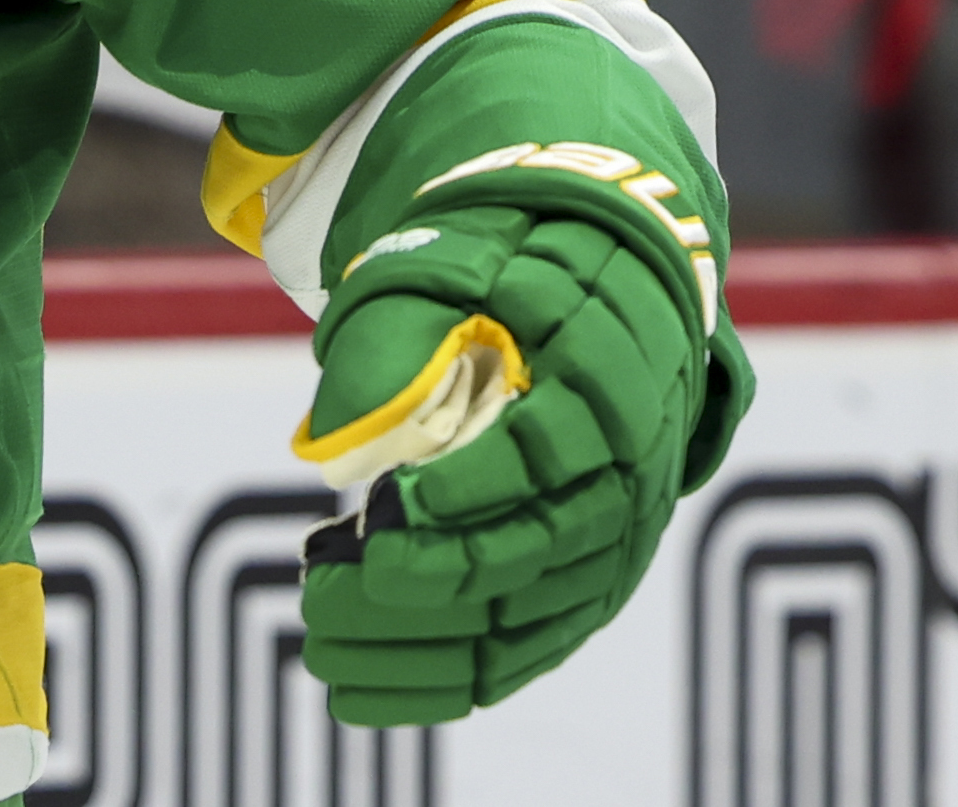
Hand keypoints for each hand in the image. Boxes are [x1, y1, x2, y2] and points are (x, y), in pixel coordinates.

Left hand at [297, 202, 714, 723]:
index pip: (546, 455)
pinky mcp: (595, 578)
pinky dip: (453, 680)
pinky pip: (533, 646)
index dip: (467, 491)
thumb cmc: (511, 269)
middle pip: (536, 552)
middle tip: (324, 597)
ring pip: (531, 616)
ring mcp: (621, 535)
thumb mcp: (455, 268)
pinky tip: (368, 689)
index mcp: (606, 376)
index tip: (383, 508)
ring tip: (325, 647)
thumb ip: (400, 337)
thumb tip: (338, 433)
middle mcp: (633, 469)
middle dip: (427, 582)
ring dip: (425, 647)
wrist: (601, 280)